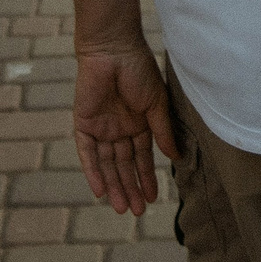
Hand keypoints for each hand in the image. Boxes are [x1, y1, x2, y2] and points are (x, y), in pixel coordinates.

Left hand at [71, 41, 178, 215]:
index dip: (146, 177)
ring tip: (122, 208)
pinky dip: (93, 171)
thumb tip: (176, 158)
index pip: (142, 157)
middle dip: (130, 187)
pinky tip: (100, 190)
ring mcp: (101, 127)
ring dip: (114, 185)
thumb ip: (163, 132)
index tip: (153, 199)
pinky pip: (87, 152)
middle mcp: (119, 128)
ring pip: (107, 163)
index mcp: (139, 122)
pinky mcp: (84, 123)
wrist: (112, 49)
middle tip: (136, 212)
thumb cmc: (138, 70)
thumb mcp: (156, 104)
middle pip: (124, 165)